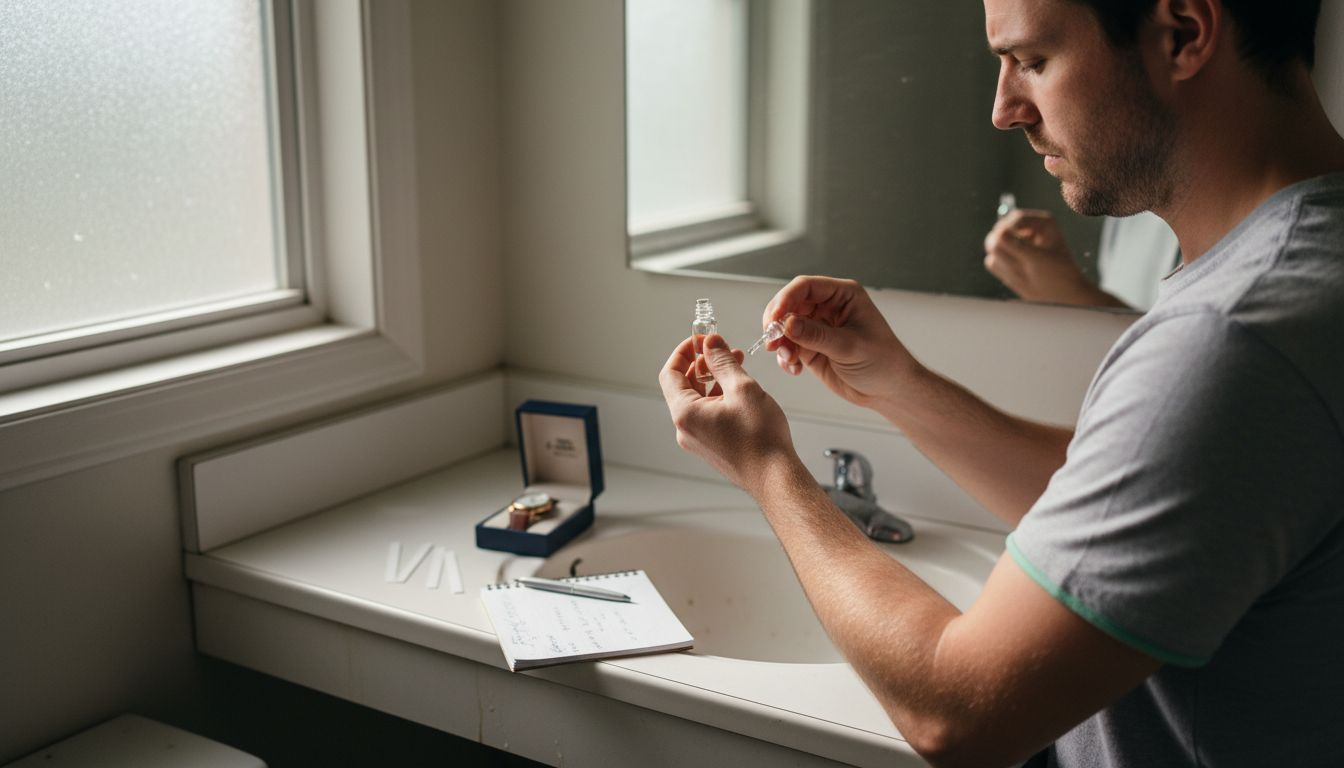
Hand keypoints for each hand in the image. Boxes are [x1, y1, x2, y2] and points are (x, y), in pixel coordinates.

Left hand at [659, 333, 798, 496]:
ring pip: (698, 399)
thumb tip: (711, 343)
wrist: (775, 476)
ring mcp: (698, 438)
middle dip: (702, 363)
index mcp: (685, 413)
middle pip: (683, 385)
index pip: (670, 373)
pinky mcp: (711, 444)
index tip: (700, 340)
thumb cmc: (760, 440)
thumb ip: (722, 361)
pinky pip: (707, 413)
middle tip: (722, 349)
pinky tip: (739, 388)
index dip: (684, 352)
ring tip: (737, 365)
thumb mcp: (742, 388)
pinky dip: (719, 396)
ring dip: (713, 379)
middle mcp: (686, 428)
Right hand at [761, 276, 918, 409]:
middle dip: (777, 323)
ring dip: (780, 343)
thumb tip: (787, 324)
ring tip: (789, 360)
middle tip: (772, 341)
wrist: (888, 390)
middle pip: (790, 304)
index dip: (785, 299)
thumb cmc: (882, 362)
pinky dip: (785, 357)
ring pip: (785, 326)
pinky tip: (795, 369)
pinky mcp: (811, 347)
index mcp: (843, 295)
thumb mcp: (849, 347)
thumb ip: (817, 335)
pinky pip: (788, 346)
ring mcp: (818, 327)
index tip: (774, 318)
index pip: (806, 287)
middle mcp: (828, 307)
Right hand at [983, 210, 1112, 306]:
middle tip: (1021, 266)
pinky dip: (1001, 271)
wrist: (1061, 296)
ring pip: (993, 247)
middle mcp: (1026, 230)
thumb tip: (997, 235)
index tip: (1007, 244)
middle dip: (1006, 250)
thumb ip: (1018, 246)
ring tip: (1023, 274)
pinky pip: (991, 262)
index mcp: (1042, 224)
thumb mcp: (1039, 259)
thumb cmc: (1058, 275)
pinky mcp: (1005, 259)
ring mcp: (1014, 244)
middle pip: (1000, 230)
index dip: (1009, 230)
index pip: (1017, 218)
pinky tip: (1017, 277)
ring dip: (1005, 263)